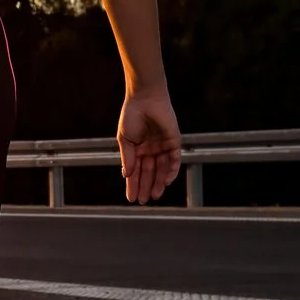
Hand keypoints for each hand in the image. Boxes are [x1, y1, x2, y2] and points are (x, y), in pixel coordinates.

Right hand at [117, 88, 182, 204]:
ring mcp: (163, 147)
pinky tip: (165, 182)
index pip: (136, 171)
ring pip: (162, 169)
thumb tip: (126, 175)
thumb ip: (128, 157)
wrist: (145, 99)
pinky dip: (171, 171)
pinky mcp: (174, 142)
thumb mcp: (125, 139)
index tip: (131, 198)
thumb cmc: (132, 116)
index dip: (133, 184)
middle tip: (143, 201)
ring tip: (154, 195)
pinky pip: (174, 160)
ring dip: (158, 183)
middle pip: (149, 172)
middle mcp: (151, 150)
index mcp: (138, 149)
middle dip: (146, 187)